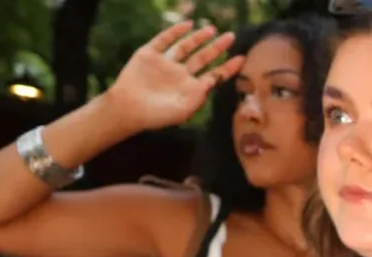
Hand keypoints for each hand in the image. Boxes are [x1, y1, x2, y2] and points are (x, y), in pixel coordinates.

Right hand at [104, 22, 243, 136]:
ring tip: (212, 29)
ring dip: (199, 38)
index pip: (214, 76)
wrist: (128, 109)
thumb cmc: (157, 116)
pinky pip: (165, 40)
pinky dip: (176, 32)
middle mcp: (180, 75)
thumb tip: (213, 80)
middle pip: (203, 58)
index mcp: (191, 89)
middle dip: (217, 48)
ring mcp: (166, 63)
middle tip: (231, 37)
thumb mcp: (184, 110)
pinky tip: (188, 25)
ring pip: (186, 47)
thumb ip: (200, 96)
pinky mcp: (150, 54)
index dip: (228, 67)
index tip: (242, 58)